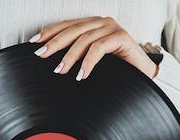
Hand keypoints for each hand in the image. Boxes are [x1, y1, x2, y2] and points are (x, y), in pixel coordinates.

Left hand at [29, 16, 157, 80]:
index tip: (35, 43)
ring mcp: (112, 28)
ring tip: (60, 70)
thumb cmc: (118, 71)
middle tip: (41, 56)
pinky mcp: (122, 37)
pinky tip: (81, 75)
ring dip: (70, 56)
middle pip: (73, 30)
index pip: (67, 26)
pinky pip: (99, 48)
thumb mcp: (92, 63)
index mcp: (93, 25)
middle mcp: (102, 23)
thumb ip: (77, 59)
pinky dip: (88, 62)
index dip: (50, 32)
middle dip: (54, 43)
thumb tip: (54, 66)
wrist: (144, 77)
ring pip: (84, 39)